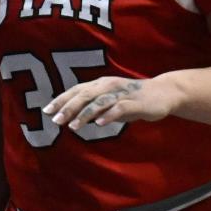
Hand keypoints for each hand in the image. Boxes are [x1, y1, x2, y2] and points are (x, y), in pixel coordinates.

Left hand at [42, 73, 179, 131]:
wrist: (163, 94)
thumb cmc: (133, 99)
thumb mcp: (110, 103)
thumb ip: (94, 109)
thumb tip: (74, 118)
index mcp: (99, 85)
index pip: (76, 91)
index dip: (61, 100)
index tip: (47, 111)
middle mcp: (108, 86)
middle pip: (84, 95)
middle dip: (68, 107)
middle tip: (55, 120)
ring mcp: (121, 93)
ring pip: (99, 102)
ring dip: (85, 114)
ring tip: (73, 126)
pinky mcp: (135, 102)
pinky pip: (119, 108)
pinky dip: (108, 115)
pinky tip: (99, 124)